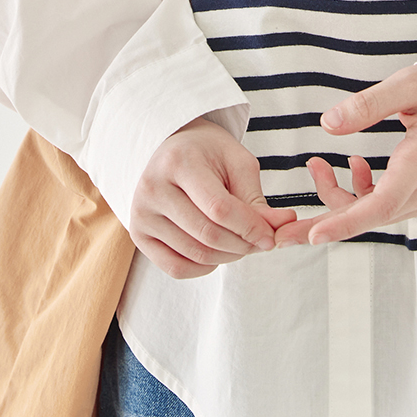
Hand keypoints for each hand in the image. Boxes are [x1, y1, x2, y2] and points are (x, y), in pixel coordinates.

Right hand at [129, 117, 288, 279]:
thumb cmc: (207, 153)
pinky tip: (217, 253)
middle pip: (208, 235)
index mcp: (179, 162)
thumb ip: (255, 199)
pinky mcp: (138, 235)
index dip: (250, 228)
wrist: (168, 149)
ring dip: (228, 257)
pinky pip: (175, 268)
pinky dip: (204, 268)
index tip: (271, 237)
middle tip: (261, 242)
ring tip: (241, 243)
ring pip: (195, 255)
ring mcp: (141, 214)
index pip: (219, 209)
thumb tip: (278, 230)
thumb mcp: (237, 163)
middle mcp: (153, 188)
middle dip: (243, 245)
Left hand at [272, 66, 416, 247]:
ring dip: (339, 198)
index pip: (378, 206)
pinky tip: (353, 166)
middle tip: (280, 235)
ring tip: (315, 165)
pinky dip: (362, 194)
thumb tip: (327, 125)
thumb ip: (370, 104)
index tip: (312, 236)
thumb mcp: (414, 86)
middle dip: (322, 225)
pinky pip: (386, 206)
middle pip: (367, 218)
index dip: (344, 223)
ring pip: (373, 212)